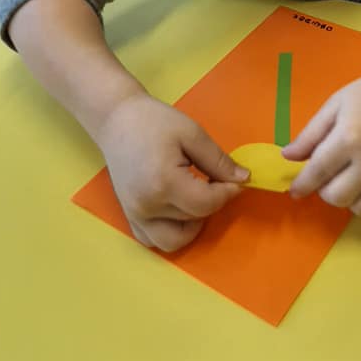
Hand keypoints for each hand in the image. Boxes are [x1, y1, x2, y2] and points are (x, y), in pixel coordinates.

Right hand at [96, 93, 248, 250]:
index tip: (235, 179)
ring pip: (175, 240)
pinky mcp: (129, 217)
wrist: (117, 120)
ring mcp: (135, 215)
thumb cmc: (155, 121)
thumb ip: (218, 161)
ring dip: (192, 223)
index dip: (228, 192)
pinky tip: (177, 206)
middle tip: (213, 179)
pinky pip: (154, 240)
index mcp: (164, 183)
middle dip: (212, 202)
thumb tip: (243, 179)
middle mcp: (147, 206)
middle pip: (195, 219)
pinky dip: (171, 230)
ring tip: (195, 195)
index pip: (207, 204)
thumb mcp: (192, 134)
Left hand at [283, 66, 360, 216]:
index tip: (296, 190)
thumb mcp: (334, 106)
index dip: (302, 184)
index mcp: (349, 137)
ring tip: (353, 179)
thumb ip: (310, 134)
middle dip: (326, 190)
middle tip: (330, 176)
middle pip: (337, 197)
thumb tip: (287, 157)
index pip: (317, 172)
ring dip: (350, 198)